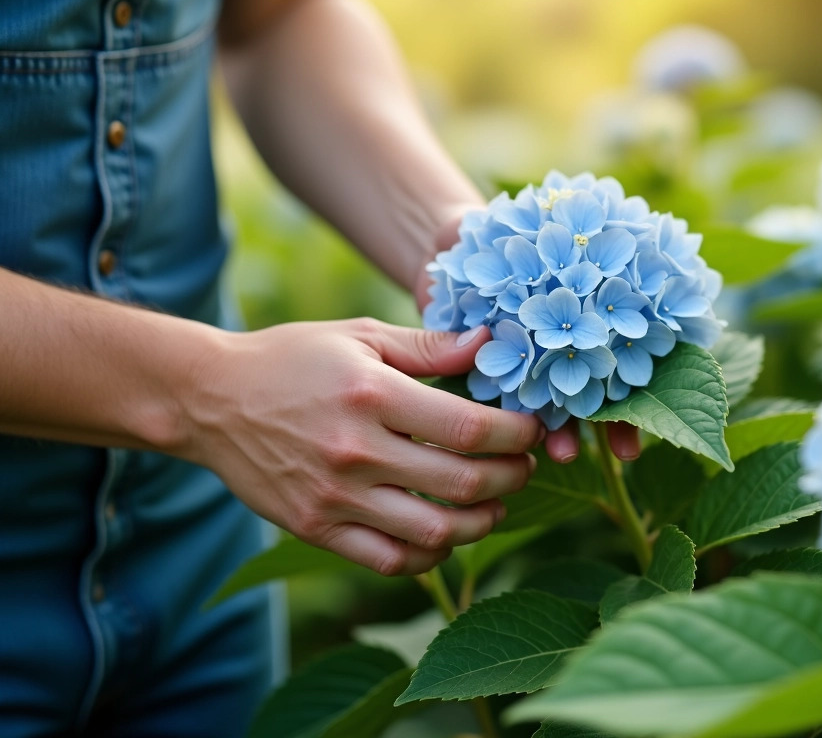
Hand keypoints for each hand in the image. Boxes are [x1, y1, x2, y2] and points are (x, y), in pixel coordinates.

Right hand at [183, 319, 543, 574]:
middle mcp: (356, 450)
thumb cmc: (294, 358)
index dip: (517, 435)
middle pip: (462, 482)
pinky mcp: (316, 528)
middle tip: (525, 467)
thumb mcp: (360, 335)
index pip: (469, 428)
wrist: (212, 400)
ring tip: (496, 504)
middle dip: (512, 477)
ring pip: (434, 531)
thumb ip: (429, 345)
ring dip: (481, 522)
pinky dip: (431, 555)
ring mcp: (335, 497)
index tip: (533, 431)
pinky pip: (390, 561)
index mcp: (372, 394)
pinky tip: (446, 534)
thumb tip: (491, 343)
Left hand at [416, 211, 642, 465]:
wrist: (452, 248)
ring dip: (569, 435)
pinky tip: (524, 446)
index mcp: (598, 311)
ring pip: (561, 406)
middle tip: (625, 453)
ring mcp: (538, 365)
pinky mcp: (500, 377)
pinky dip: (519, 426)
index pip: (634, 348)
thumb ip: (580, 226)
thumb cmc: (509, 229)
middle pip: (605, 389)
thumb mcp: (544, 218)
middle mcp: (574, 345)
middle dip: (617, 422)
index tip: (665, 398)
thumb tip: (643, 221)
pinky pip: (514, 406)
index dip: (652, 373)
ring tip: (565, 455)